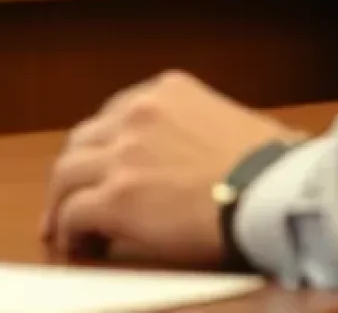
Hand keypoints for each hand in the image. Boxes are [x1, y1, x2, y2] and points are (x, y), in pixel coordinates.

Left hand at [42, 72, 296, 265]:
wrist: (276, 190)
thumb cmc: (272, 165)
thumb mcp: (229, 122)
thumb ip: (200, 131)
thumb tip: (204, 161)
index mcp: (168, 91)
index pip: (116, 114)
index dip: (104, 146)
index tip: (103, 166)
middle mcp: (139, 113)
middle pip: (83, 139)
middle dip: (75, 170)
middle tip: (71, 196)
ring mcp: (124, 153)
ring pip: (65, 174)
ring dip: (61, 201)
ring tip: (61, 227)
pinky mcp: (117, 197)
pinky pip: (73, 213)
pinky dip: (67, 231)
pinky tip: (75, 246)